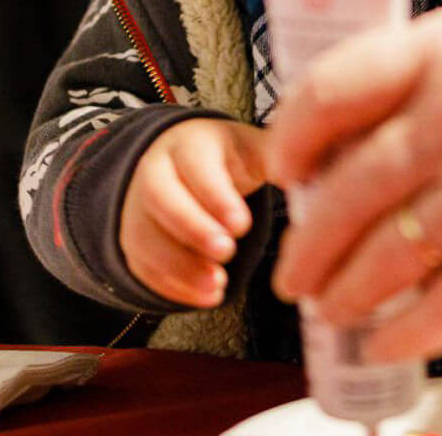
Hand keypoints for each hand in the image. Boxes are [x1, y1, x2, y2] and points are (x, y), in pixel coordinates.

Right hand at [122, 118, 268, 307]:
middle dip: (193, 229)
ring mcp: (137, 209)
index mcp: (189, 145)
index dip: (216, 196)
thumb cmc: (224, 160)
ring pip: (146, 237)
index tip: (242, 224)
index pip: (195, 166)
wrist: (178, 163)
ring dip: (180, 267)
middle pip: (160, 198)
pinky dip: (171, 286)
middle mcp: (154, 172)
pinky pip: (142, 266)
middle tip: (227, 252)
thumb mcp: (249, 149)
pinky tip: (205, 297)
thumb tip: (307, 169)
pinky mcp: (134, 242)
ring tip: (218, 286)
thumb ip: (275, 158)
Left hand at [264, 6, 441, 362]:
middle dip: (306, 243)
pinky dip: (403, 331)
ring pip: (384, 257)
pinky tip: (384, 336)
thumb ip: (409, 77)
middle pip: (345, 193)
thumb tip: (333, 137)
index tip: (282, 171)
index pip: (330, 94)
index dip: (289, 141)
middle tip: (293, 265)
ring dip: (343, 291)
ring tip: (330, 302)